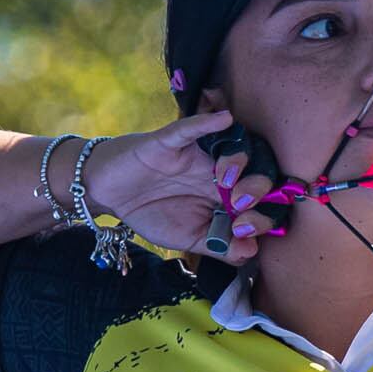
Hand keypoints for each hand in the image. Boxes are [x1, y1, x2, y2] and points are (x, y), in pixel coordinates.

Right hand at [78, 111, 288, 261]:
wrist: (108, 195)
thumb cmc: (152, 213)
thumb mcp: (188, 238)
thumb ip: (220, 246)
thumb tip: (252, 252)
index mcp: (228, 198)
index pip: (262, 201)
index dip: (264, 215)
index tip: (245, 231)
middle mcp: (220, 173)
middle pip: (257, 169)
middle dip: (258, 187)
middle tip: (241, 204)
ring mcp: (198, 155)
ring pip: (233, 147)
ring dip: (239, 161)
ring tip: (227, 181)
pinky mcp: (170, 143)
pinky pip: (191, 129)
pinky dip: (207, 123)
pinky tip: (224, 119)